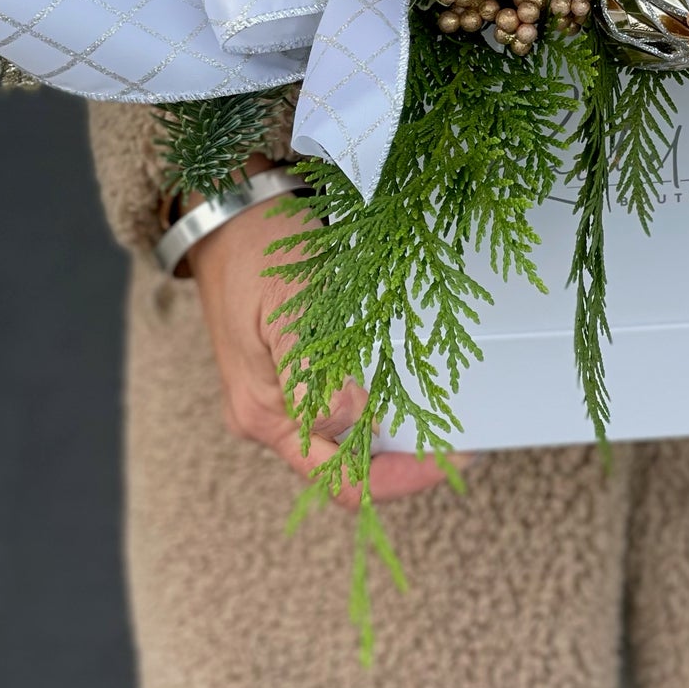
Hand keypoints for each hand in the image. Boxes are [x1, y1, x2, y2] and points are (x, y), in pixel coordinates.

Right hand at [187, 180, 467, 508]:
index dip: (401, 477)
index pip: (340, 479)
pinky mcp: (292, 366)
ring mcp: (281, 392)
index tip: (451, 455)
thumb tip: (355, 421)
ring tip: (442, 412)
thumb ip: (315, 373)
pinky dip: (377, 400)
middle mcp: (272, 414)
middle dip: (403, 461)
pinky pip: (340, 400)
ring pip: (346, 436)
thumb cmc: (258, 249)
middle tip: (458, 441)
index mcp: (265, 413)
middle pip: (345, 467)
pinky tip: (408, 381)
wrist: (229, 209)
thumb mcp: (290, 307)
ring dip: (393, 432)